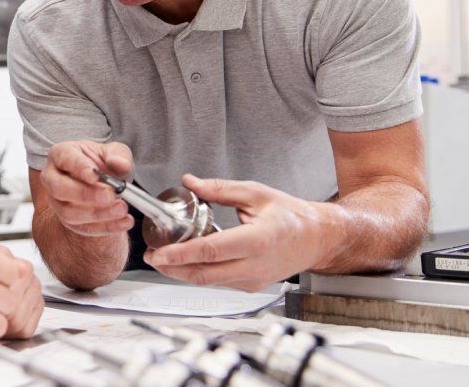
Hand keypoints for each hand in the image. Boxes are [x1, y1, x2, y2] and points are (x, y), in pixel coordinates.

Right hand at [42, 141, 135, 236]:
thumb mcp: (115, 152)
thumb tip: (119, 164)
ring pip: (68, 212)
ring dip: (97, 214)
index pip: (65, 159)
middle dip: (85, 194)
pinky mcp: (67, 221)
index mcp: (61, 154)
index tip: (95, 175)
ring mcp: (56, 201)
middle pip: (59, 188)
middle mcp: (52, 178)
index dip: (79, 167)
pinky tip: (124, 221)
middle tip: (109, 196)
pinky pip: (82, 228)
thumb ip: (119, 156)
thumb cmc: (105, 164)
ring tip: (121, 209)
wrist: (105, 184)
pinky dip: (105, 227)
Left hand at [143, 174, 335, 291]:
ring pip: (209, 281)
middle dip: (172, 268)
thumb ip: (220, 189)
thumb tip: (190, 182)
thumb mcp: (255, 193)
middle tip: (151, 256)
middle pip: (204, 274)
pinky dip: (199, 273)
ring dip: (182, 272)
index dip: (181, 254)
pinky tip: (185, 261)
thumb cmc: (291, 216)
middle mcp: (255, 265)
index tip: (159, 252)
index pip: (211, 251)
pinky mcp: (250, 286)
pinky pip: (218, 282)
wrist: (317, 239)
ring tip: (162, 258)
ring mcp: (253, 280)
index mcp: (258, 240)